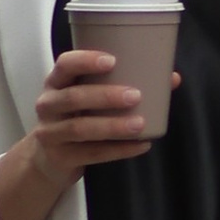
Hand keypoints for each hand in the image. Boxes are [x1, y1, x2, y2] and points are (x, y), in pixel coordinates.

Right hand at [31, 48, 157, 180]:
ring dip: (112, 125)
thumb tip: (171, 78)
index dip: (85, 61)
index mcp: (56, 83)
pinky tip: (140, 145)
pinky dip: (118, 150)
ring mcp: (51, 132)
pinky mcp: (61, 157)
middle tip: (135, 95)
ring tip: (139, 124)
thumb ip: (123, 84)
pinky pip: (91, 153)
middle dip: (105, 96)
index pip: (65, 65)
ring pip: (80, 128)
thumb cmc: (76, 117)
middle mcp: (48, 105)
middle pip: (73, 97)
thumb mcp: (89, 98)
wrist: (50, 158)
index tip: (112, 61)